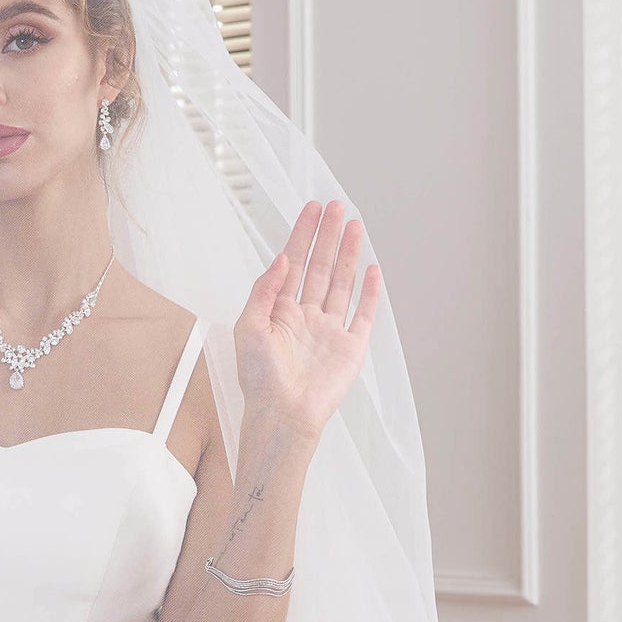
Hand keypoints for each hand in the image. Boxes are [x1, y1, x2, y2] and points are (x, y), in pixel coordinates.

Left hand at [233, 199, 381, 439]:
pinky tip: (371, 269)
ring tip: (355, 225)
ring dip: (348, 254)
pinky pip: (363, 314)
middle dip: (328, 236)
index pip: (293, 263)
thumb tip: (281, 258)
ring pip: (342, 283)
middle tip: (337, 206)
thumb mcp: (249, 327)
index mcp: (279, 311)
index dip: (302, 235)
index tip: (312, 209)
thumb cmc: (259, 378)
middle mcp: (305, 317)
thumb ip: (264, 290)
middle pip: (320, 267)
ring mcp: (329, 330)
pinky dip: (369, 292)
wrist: (283, 415)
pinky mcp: (351, 347)